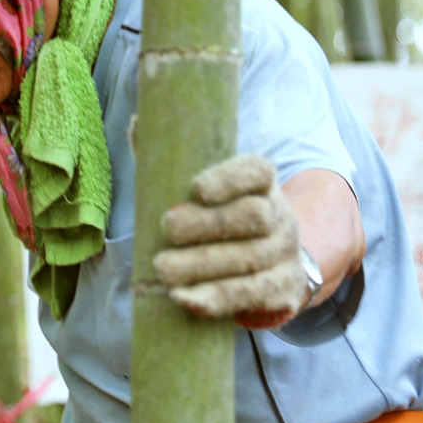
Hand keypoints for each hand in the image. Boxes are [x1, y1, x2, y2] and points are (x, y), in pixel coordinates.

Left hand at [153, 154, 308, 329]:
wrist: (270, 262)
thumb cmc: (219, 215)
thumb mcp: (201, 186)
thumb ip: (171, 158)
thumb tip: (138, 124)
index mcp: (262, 181)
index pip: (255, 172)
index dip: (229, 178)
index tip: (196, 188)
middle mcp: (281, 214)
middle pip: (254, 216)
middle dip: (209, 223)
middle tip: (169, 228)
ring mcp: (285, 253)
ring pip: (251, 259)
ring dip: (204, 266)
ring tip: (164, 269)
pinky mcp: (283, 289)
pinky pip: (251, 295)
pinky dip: (216, 298)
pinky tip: (185, 298)